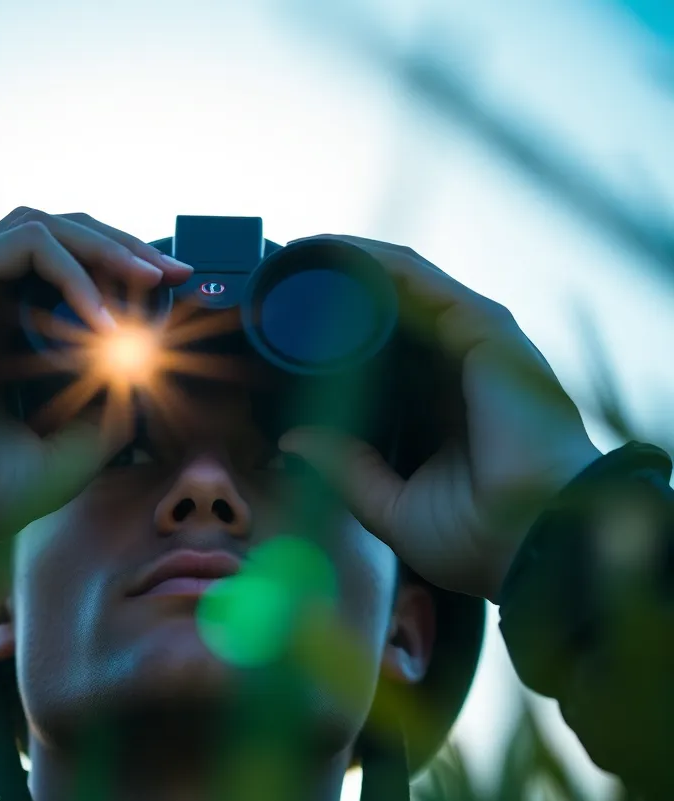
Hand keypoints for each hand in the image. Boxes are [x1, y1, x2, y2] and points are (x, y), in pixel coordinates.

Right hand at [0, 207, 192, 545]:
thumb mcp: (66, 456)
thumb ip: (106, 417)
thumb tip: (147, 380)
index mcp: (1, 343)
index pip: (63, 281)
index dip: (116, 279)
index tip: (166, 298)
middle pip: (56, 240)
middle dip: (122, 248)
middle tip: (173, 272)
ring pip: (41, 227)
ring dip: (104, 245)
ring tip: (150, 278)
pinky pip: (26, 245)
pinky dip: (74, 271)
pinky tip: (104, 318)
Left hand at [278, 237, 600, 602]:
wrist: (532, 543)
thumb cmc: (478, 539)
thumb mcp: (389, 507)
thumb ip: (345, 469)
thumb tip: (291, 442)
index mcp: (435, 412)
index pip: (377, 358)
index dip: (331, 340)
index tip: (275, 333)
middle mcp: (453, 372)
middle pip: (385, 316)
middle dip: (333, 295)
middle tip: (274, 284)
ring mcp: (471, 346)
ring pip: (400, 288)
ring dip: (348, 266)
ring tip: (294, 254)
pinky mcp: (483, 330)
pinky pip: (421, 282)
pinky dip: (377, 262)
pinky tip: (334, 251)